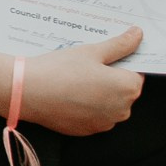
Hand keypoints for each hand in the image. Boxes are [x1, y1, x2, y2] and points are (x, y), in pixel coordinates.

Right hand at [20, 28, 143, 136]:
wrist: (27, 92)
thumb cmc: (60, 70)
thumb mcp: (92, 51)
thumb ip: (119, 44)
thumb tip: (137, 35)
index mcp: (127, 88)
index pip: (136, 73)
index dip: (120, 64)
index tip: (103, 59)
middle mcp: (122, 109)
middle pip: (123, 91)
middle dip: (110, 80)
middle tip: (86, 67)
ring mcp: (104, 123)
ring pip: (108, 104)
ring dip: (99, 94)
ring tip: (75, 81)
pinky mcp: (87, 131)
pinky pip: (94, 116)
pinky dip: (86, 106)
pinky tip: (69, 94)